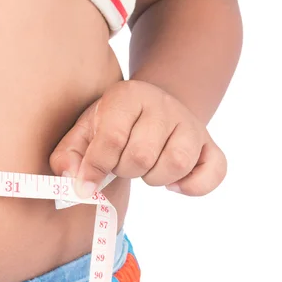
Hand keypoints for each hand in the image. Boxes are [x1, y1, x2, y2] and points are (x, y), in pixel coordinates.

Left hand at [50, 80, 226, 197]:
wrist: (152, 107)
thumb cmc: (113, 124)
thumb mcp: (84, 131)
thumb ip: (69, 156)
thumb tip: (77, 184)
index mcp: (128, 96)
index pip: (112, 138)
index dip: (95, 168)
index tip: (86, 183)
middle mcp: (163, 105)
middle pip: (142, 155)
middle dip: (125, 170)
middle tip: (121, 163)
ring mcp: (190, 124)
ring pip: (176, 163)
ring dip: (155, 178)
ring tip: (146, 169)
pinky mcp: (209, 144)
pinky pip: (213, 172)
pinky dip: (192, 186)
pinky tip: (173, 184)